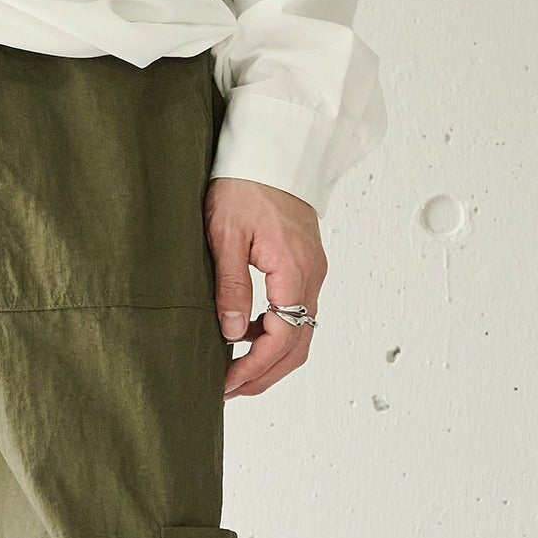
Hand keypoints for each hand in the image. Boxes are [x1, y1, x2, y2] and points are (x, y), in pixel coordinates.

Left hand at [206, 179, 327, 397]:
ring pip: (300, 333)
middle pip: (298, 346)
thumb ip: (231, 286)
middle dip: (265, 374)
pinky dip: (276, 335)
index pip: (282, 338)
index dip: (254, 367)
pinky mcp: (304, 266)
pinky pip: (297, 313)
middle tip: (230, 390)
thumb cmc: (245, 182)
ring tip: (235, 371)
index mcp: (294, 270)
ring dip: (271, 359)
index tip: (226, 383)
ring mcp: (311, 272)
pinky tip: (247, 337)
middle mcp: (311, 276)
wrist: (271, 147)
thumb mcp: (226, 234)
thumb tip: (233, 333)